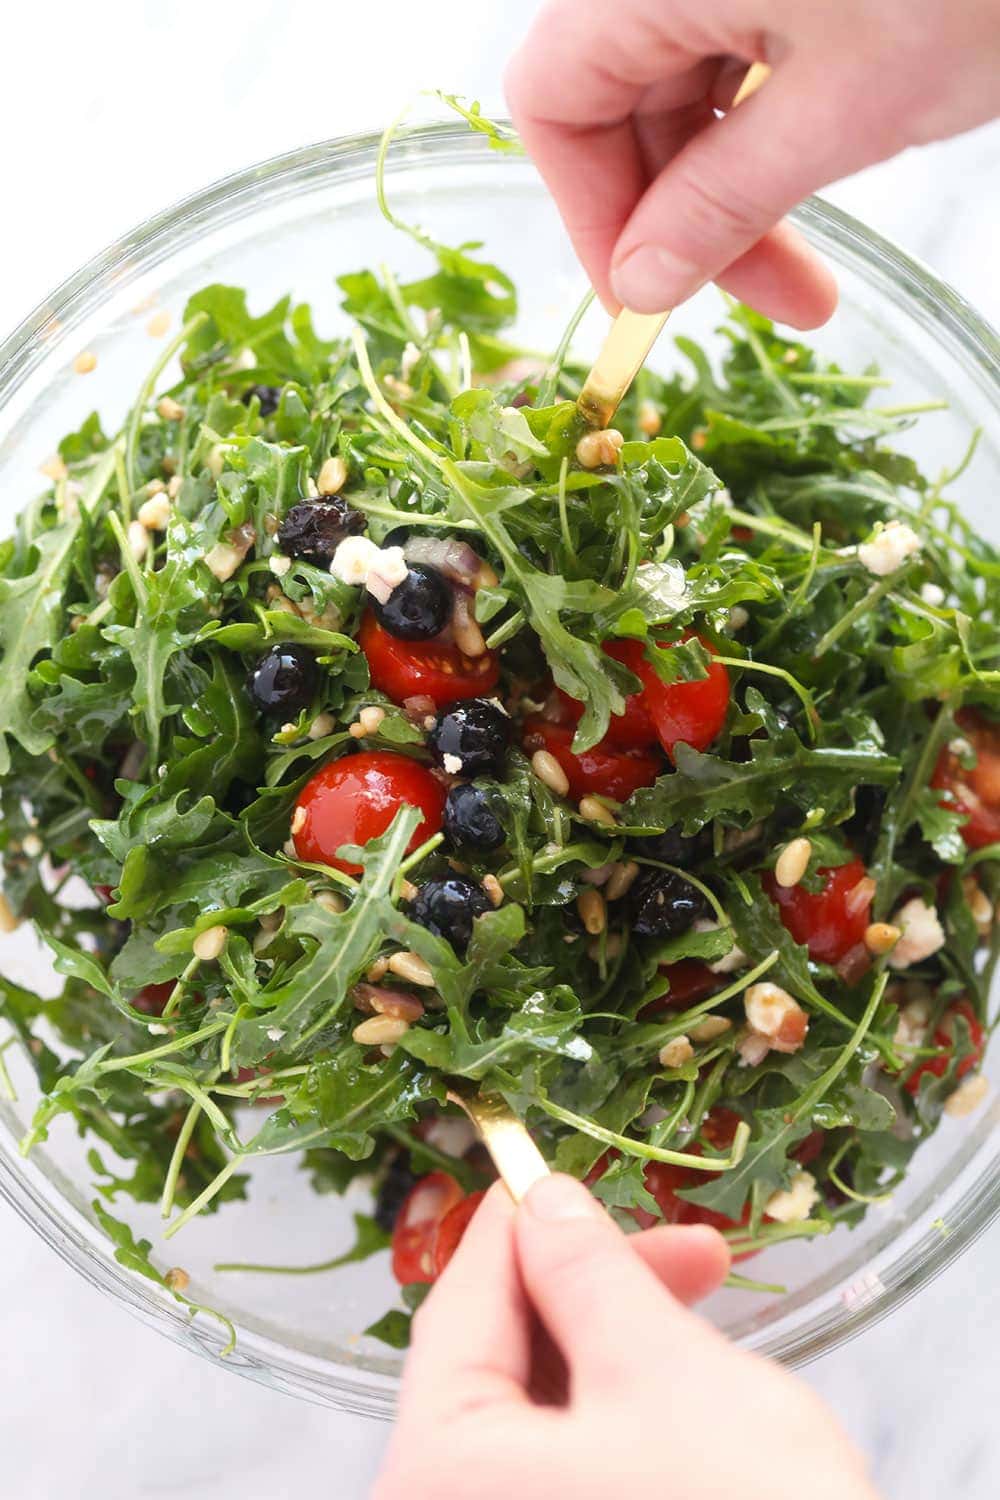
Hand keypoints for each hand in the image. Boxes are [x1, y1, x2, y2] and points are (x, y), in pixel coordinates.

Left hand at [374, 1175, 879, 1499]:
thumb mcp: (662, 1372)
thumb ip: (589, 1274)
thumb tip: (545, 1202)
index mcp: (437, 1468)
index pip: (460, 1306)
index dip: (517, 1225)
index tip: (561, 1168)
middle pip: (499, 1358)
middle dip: (594, 1288)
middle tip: (695, 1251)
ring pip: (540, 1408)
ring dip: (618, 1344)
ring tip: (709, 1310)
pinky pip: (564, 1461)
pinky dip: (621, 1411)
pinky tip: (689, 1386)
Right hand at [505, 0, 999, 325]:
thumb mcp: (845, 111)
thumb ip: (719, 202)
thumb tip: (641, 283)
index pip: (554, 101)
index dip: (588, 213)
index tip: (647, 298)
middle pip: (625, 101)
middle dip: (686, 218)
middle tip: (774, 302)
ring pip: (688, 88)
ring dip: (737, 188)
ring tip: (814, 269)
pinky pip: (743, 49)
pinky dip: (773, 127)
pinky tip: (824, 175)